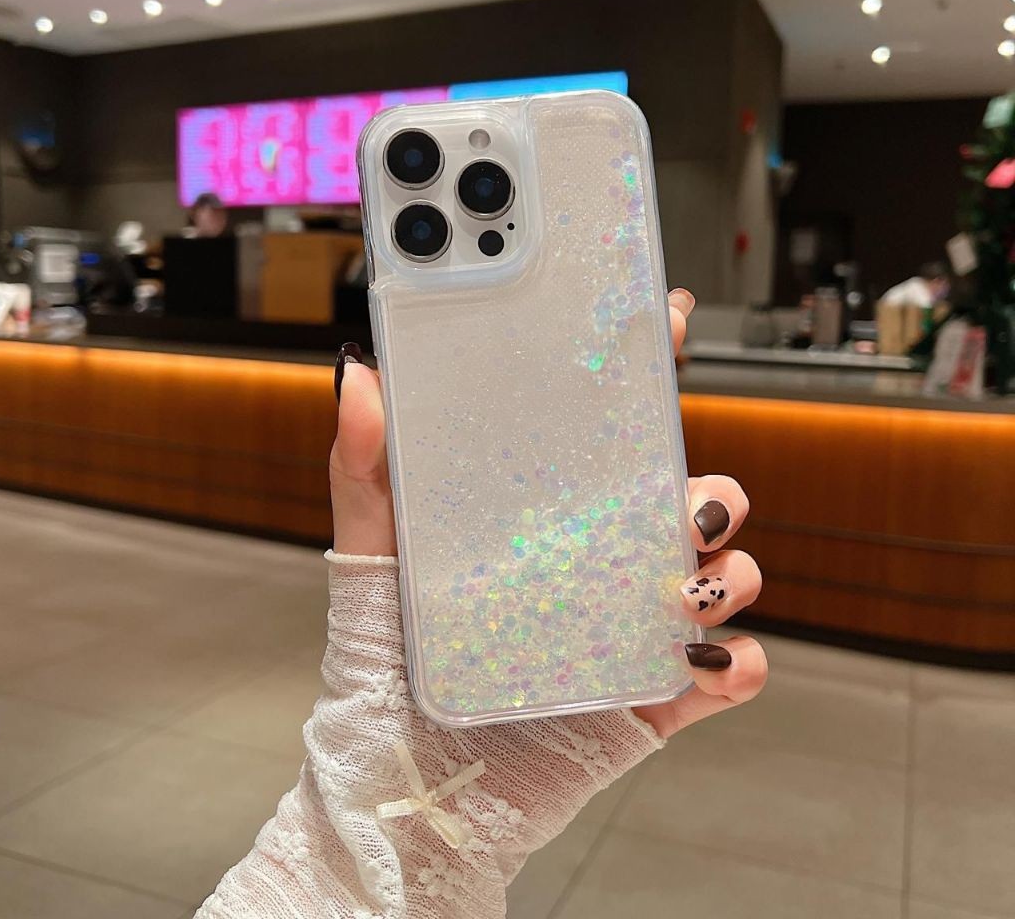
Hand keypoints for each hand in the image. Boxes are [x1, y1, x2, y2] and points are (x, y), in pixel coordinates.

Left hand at [329, 288, 766, 736]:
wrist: (401, 775)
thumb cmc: (387, 657)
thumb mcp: (374, 550)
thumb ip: (364, 467)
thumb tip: (357, 377)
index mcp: (553, 515)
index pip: (615, 435)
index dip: (653, 374)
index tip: (672, 321)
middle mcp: (603, 562)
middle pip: (692, 499)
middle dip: (713, 490)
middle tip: (686, 501)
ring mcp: (632, 627)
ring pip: (722, 576)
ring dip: (729, 571)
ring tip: (683, 587)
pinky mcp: (653, 697)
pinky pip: (730, 674)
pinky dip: (739, 664)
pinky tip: (705, 660)